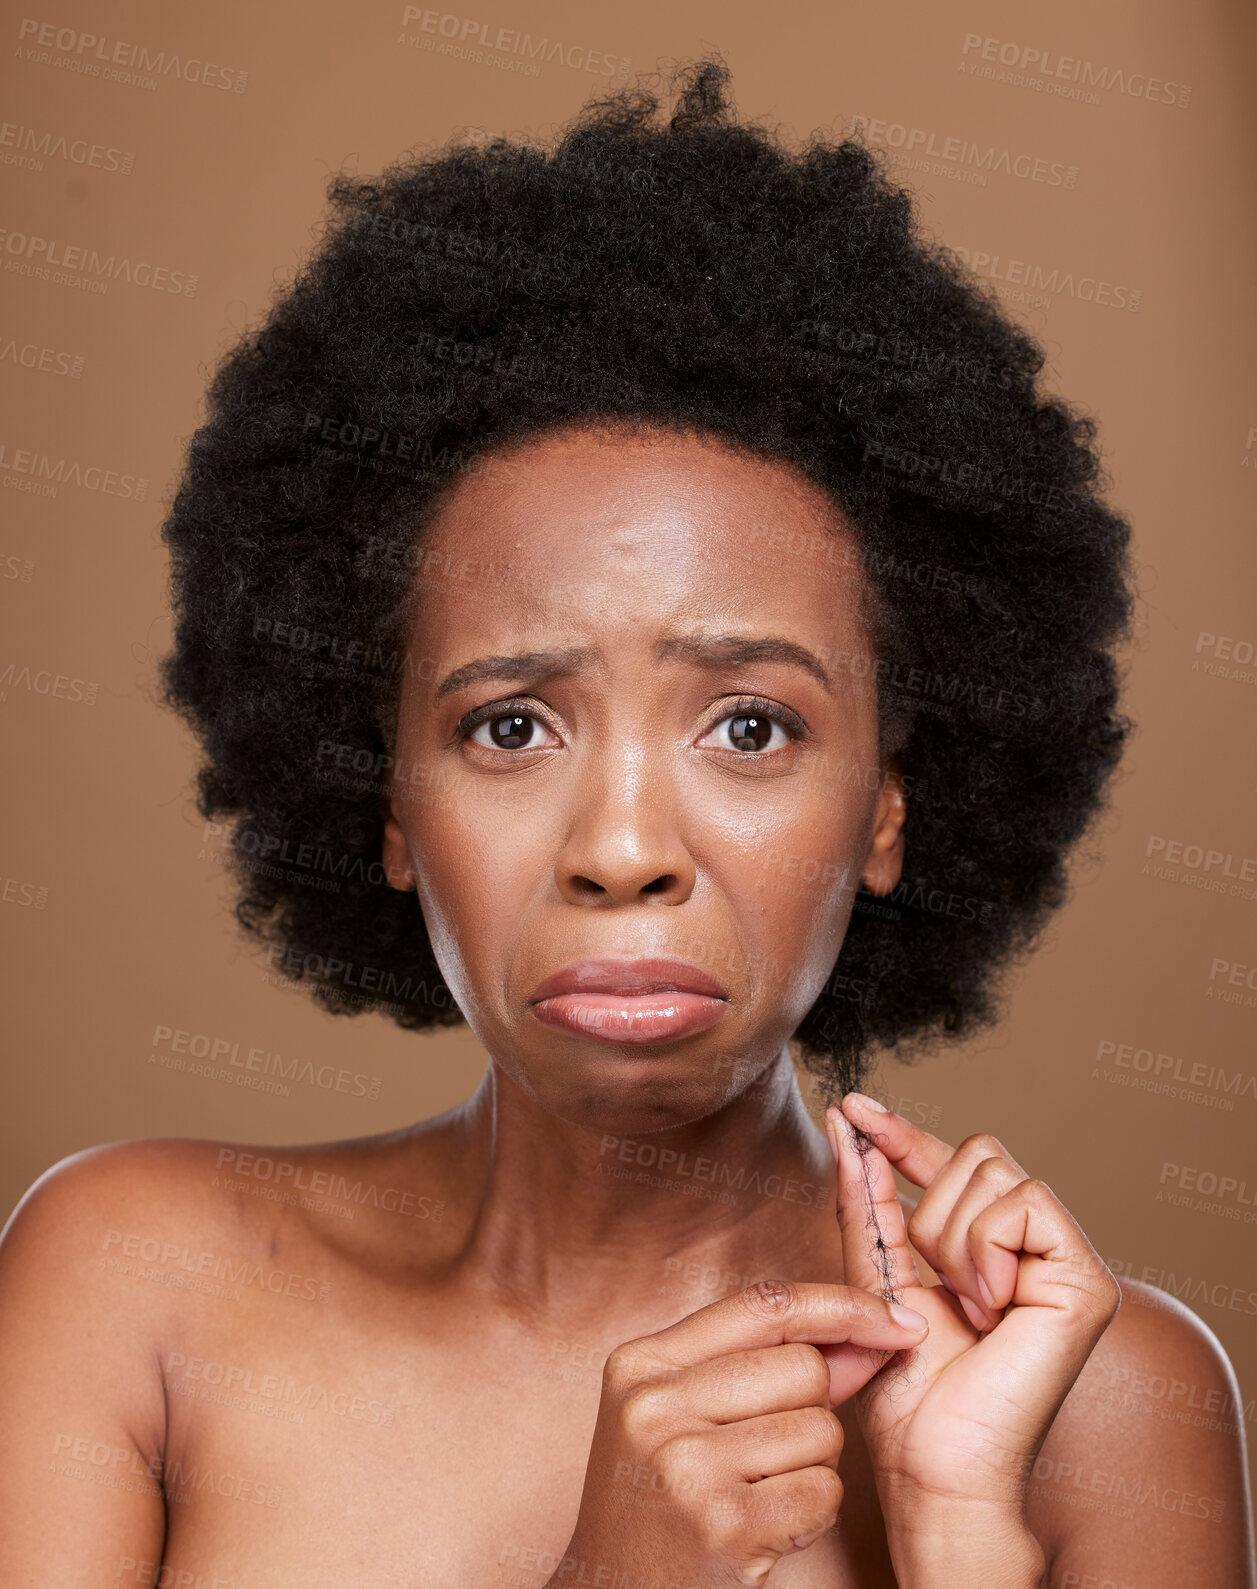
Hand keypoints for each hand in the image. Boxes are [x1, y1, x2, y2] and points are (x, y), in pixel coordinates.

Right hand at [551, 1280, 929, 1587]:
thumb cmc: (657, 1502)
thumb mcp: (684, 1415)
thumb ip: (766, 1365)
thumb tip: (872, 1330)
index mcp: (642, 1363)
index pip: (764, 1303)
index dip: (841, 1305)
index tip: (895, 1318)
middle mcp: (656, 1406)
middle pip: (805, 1368)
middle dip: (813, 1409)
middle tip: (764, 1454)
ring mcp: (687, 1465)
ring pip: (823, 1430)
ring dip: (813, 1467)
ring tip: (757, 1493)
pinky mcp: (724, 1525)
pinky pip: (823, 1491)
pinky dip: (814, 1514)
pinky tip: (768, 1529)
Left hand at [823, 1094, 1120, 1581]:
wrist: (935, 1465)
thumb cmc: (907, 1393)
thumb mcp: (875, 1275)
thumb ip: (868, 1202)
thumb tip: (850, 1126)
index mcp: (993, 1246)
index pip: (953, 1161)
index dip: (902, 1133)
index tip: (851, 1107)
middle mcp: (1038, 1247)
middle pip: (976, 1153)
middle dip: (929, 1210)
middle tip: (937, 1286)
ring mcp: (1068, 1261)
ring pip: (993, 1173)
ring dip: (952, 1238)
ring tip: (965, 1307)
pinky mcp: (1088, 1281)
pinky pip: (1022, 1202)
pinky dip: (984, 1248)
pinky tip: (987, 1304)